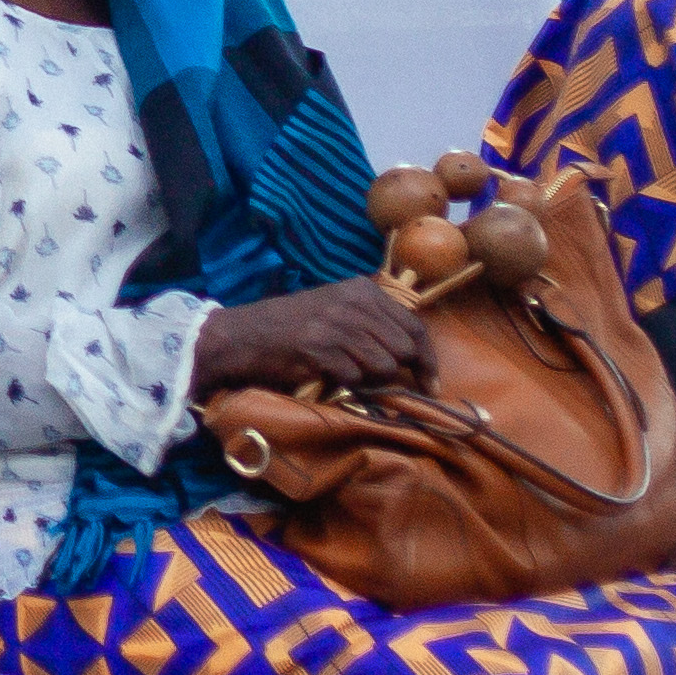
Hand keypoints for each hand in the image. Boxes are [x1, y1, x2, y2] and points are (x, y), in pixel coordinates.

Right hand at [193, 278, 430, 398]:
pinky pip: (354, 377)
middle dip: (397, 371)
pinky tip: (326, 373)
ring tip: (344, 371)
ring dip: (368, 377)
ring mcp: (336, 325)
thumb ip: (374, 323)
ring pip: (383, 365)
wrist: (243, 335)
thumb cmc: (292, 326)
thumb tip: (414, 357)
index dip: (428, 360)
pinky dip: (345, 383)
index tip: (432, 384)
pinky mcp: (320, 348)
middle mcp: (353, 303)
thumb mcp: (337, 310)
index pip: (415, 326)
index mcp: (362, 290)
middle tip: (381, 382)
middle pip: (404, 348)